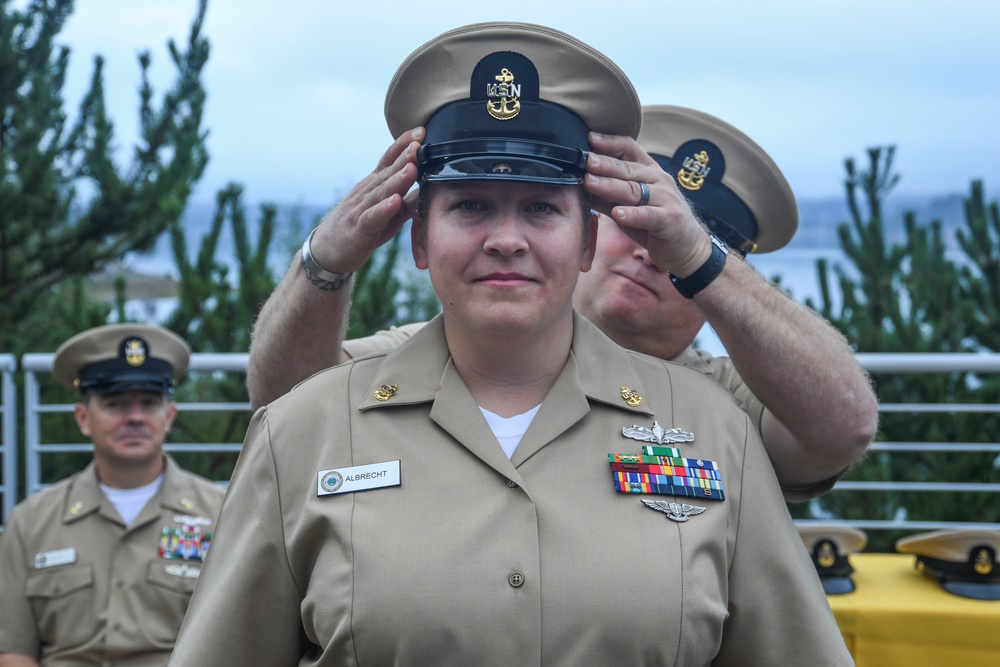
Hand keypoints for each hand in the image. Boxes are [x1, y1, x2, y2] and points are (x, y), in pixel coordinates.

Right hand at [308, 127, 423, 272]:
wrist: (328, 250)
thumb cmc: (363, 228)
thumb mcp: (389, 213)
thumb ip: (409, 200)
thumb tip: (431, 187)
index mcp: (376, 185)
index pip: (390, 160)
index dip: (404, 145)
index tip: (421, 131)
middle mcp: (369, 192)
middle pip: (388, 171)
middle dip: (405, 156)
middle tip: (419, 142)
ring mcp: (362, 208)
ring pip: (382, 192)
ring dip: (398, 179)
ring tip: (412, 167)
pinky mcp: (359, 229)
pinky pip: (372, 217)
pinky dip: (384, 209)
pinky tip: (395, 201)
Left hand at [584, 132, 711, 277]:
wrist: (687, 247)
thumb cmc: (654, 224)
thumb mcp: (629, 206)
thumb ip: (607, 196)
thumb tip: (579, 185)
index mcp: (649, 172)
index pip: (630, 149)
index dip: (611, 143)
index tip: (590, 138)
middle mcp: (659, 181)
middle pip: (628, 169)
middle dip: (605, 164)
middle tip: (585, 160)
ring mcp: (666, 199)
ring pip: (634, 190)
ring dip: (610, 186)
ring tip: (590, 182)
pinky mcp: (670, 220)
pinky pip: (648, 215)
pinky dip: (632, 214)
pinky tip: (616, 213)